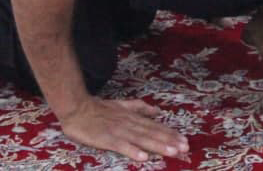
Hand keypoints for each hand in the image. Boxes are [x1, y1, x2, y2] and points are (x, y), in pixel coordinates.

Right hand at [58, 96, 188, 162]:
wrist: (77, 107)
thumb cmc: (98, 108)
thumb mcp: (122, 104)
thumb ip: (139, 107)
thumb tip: (156, 111)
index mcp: (132, 118)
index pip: (155, 126)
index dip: (170, 133)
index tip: (184, 140)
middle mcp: (129, 124)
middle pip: (152, 133)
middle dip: (169, 141)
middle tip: (185, 147)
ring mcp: (119, 131)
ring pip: (141, 139)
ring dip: (157, 146)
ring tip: (172, 152)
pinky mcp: (107, 139)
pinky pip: (122, 146)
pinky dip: (132, 151)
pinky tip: (143, 158)